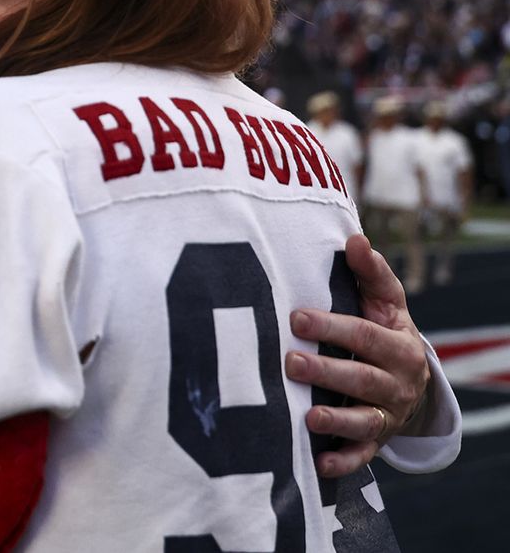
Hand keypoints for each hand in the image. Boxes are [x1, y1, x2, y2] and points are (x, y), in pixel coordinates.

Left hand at [285, 234, 430, 477]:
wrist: (410, 381)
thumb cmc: (383, 330)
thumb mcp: (385, 303)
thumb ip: (370, 273)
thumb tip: (354, 238)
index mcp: (399, 345)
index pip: (365, 334)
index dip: (332, 326)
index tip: (296, 316)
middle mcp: (397, 382)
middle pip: (362, 378)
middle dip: (327, 371)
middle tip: (290, 362)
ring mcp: (387, 414)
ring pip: (364, 420)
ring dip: (337, 420)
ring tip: (308, 416)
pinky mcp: (375, 442)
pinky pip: (361, 456)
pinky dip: (342, 461)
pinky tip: (318, 463)